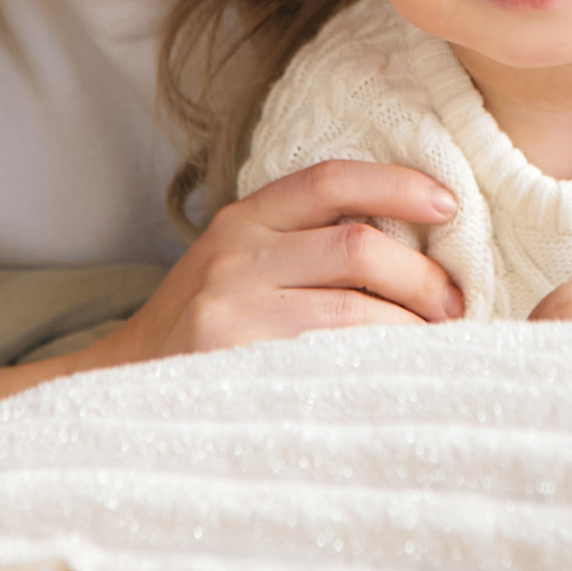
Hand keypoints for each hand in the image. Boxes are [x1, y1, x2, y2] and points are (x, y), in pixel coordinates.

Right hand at [0, 161, 463, 412]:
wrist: (115, 390)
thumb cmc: (203, 330)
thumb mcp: (240, 265)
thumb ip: (304, 245)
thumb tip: (415, 247)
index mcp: (244, 219)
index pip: (330, 179)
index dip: (398, 184)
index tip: (449, 206)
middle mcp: (237, 254)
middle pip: (358, 244)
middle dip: (423, 277)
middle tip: (456, 306)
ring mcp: (232, 308)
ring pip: (354, 307)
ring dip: (411, 328)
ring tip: (436, 345)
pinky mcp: (233, 362)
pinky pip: (329, 359)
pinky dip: (376, 365)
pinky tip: (396, 375)